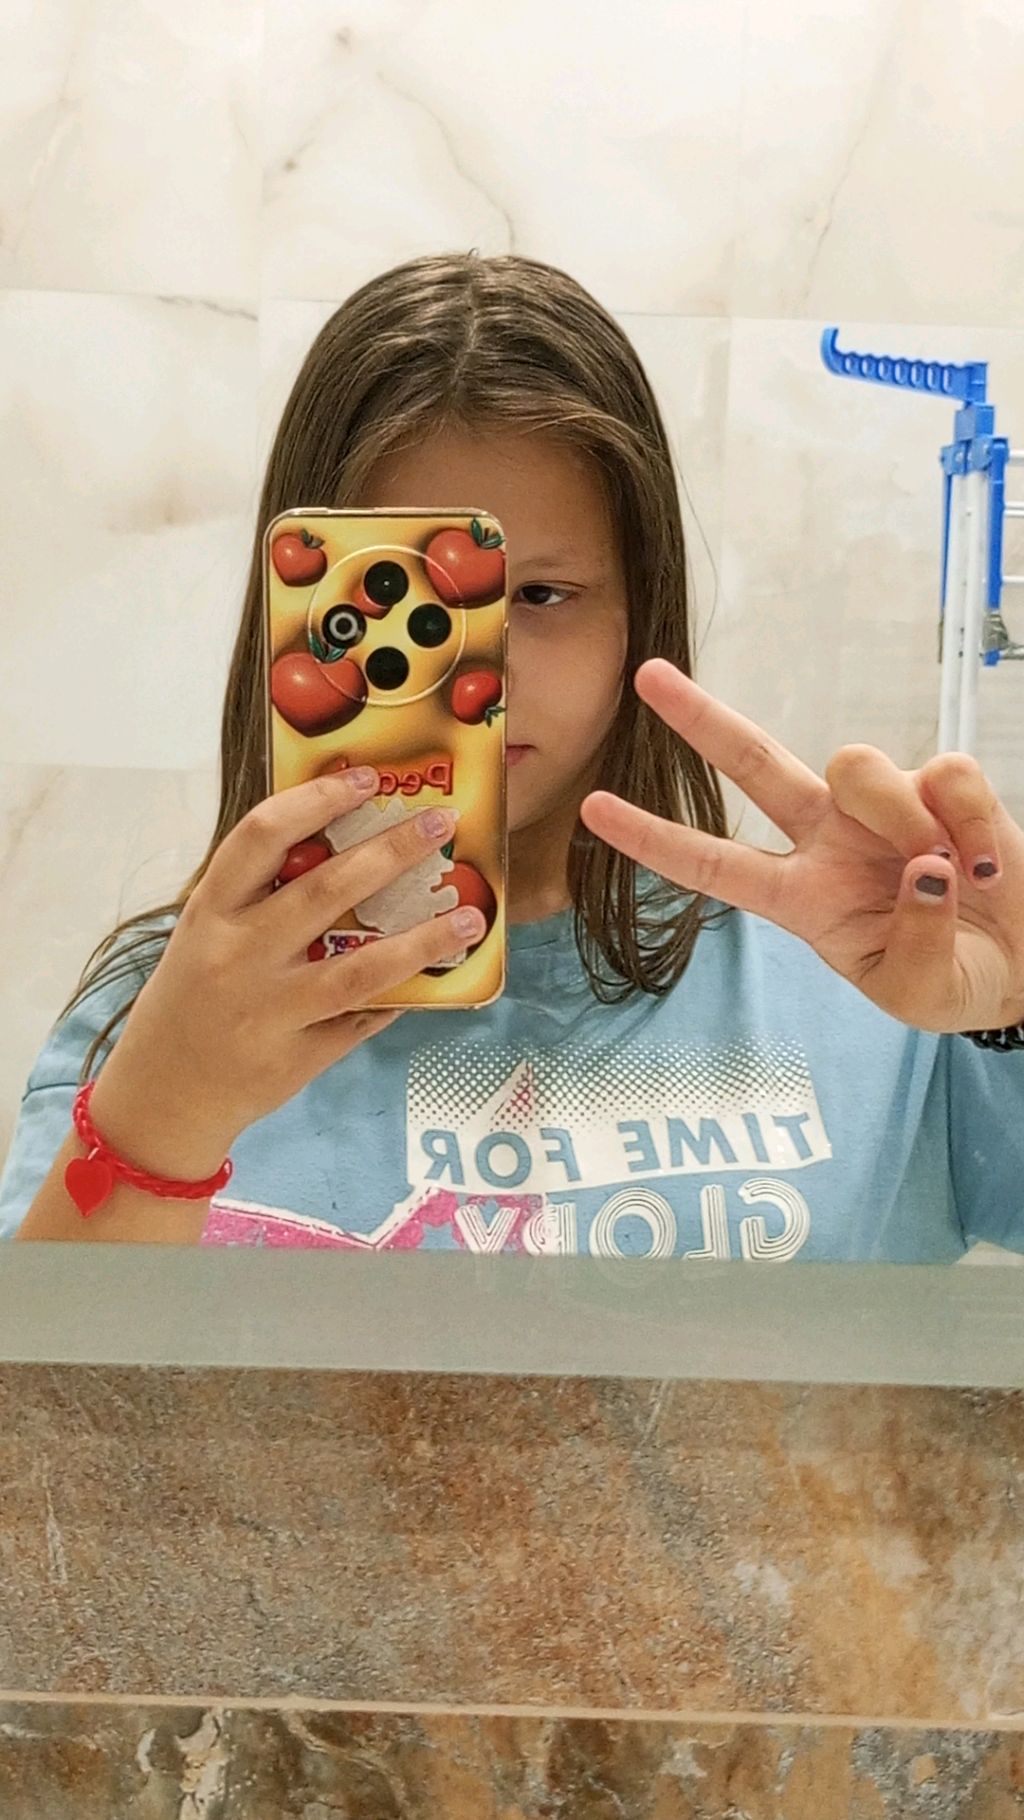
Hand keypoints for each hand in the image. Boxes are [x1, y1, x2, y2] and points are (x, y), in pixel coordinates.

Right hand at [89, 769, 483, 1173]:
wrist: (162, 1092)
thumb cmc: (193, 996)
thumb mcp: (206, 934)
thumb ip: (260, 896)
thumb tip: (351, 844)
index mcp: (210, 911)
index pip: (262, 837)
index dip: (317, 800)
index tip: (366, 777)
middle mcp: (238, 956)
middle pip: (326, 890)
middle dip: (392, 851)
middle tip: (442, 825)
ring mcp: (269, 1011)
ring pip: (360, 969)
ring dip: (423, 940)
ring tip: (470, 917)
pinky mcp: (296, 1058)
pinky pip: (362, 1021)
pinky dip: (401, 998)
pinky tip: (438, 979)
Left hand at [581, 659, 1023, 1035]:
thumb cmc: (957, 981)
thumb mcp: (920, 992)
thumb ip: (914, 942)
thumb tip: (920, 868)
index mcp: (802, 898)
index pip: (713, 865)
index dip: (653, 837)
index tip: (592, 808)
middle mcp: (829, 840)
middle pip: (752, 764)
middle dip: (699, 718)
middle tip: (646, 673)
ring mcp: (883, 807)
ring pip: (859, 765)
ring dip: (900, 816)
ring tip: (948, 874)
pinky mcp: (945, 786)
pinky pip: (945, 774)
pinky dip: (969, 819)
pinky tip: (984, 861)